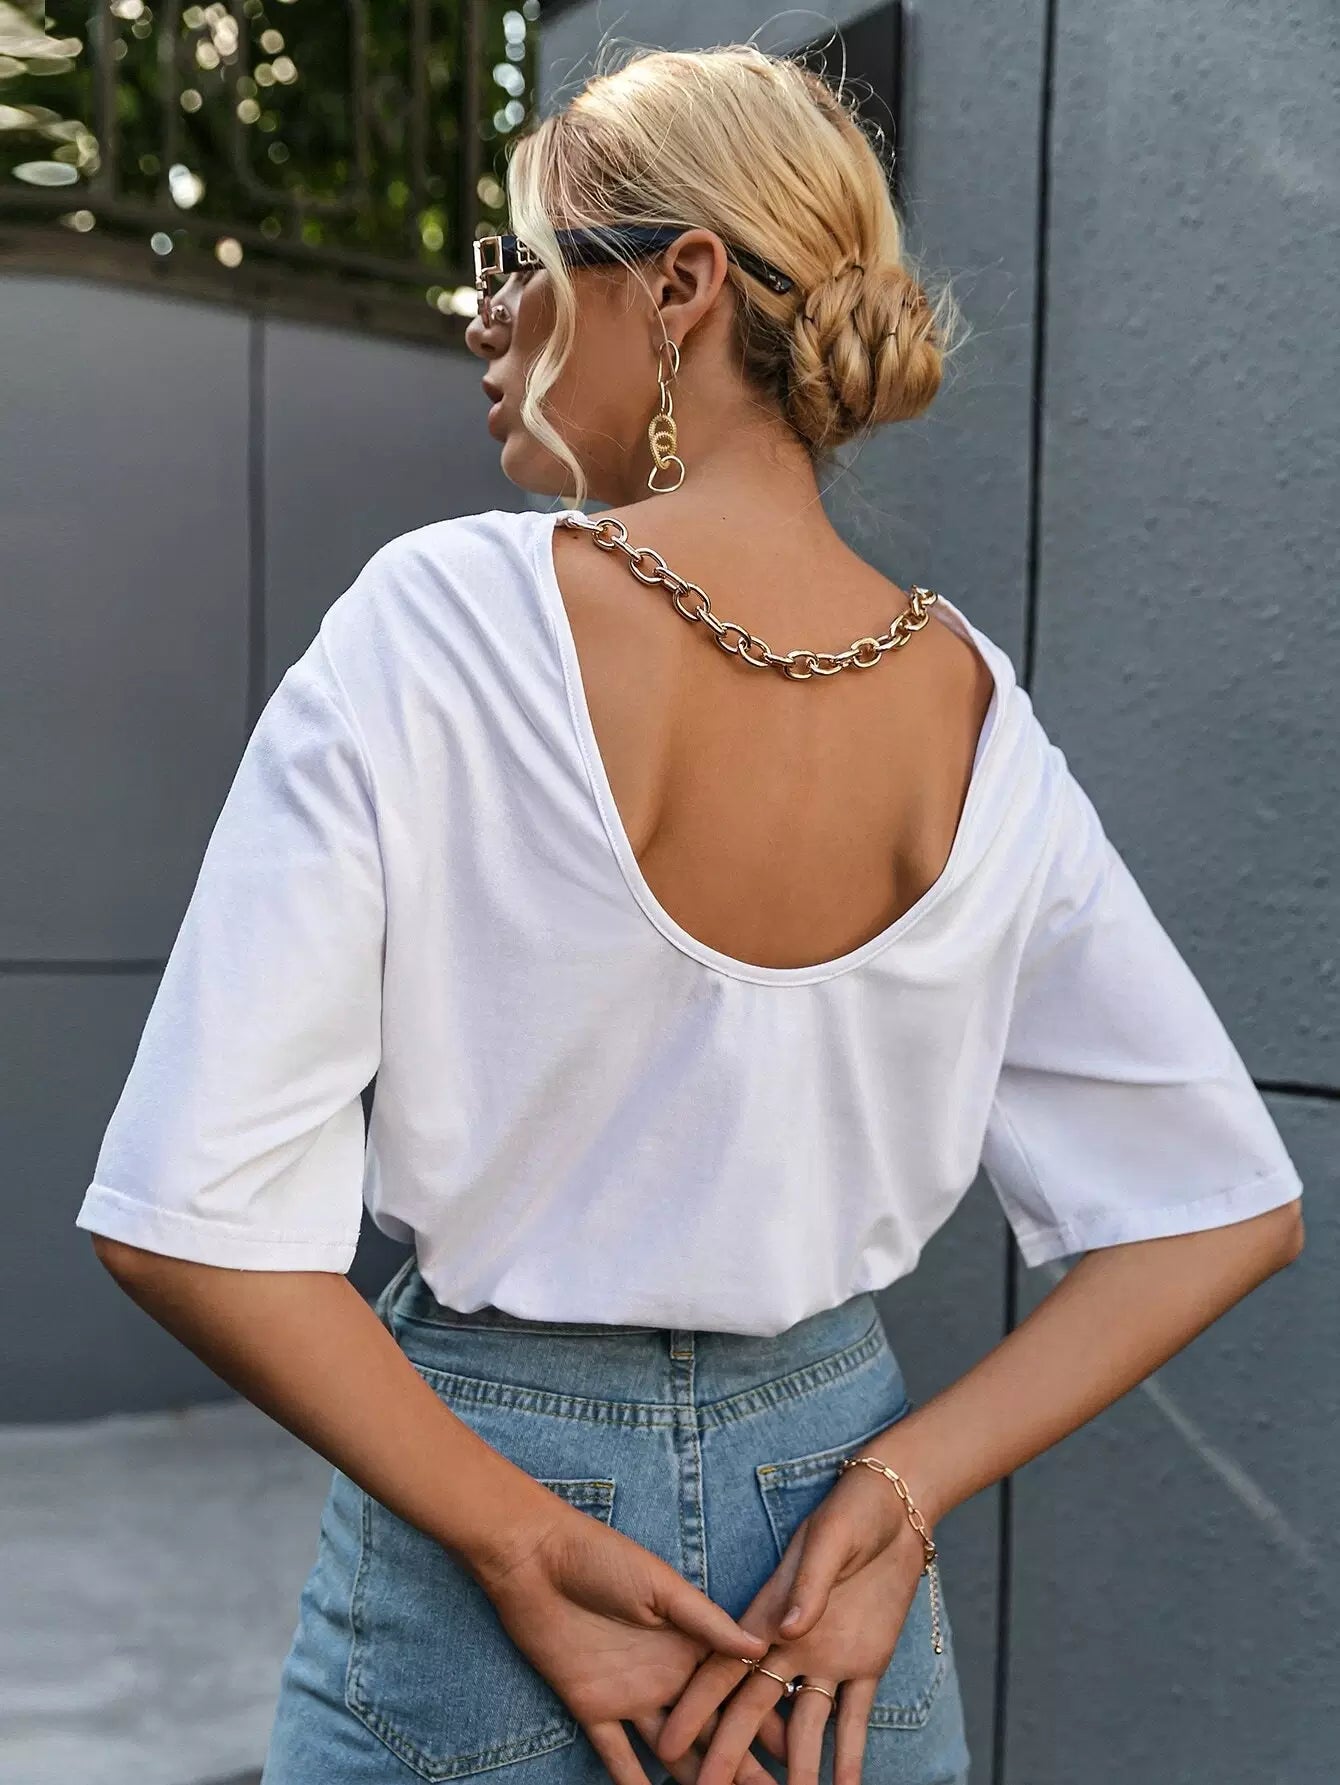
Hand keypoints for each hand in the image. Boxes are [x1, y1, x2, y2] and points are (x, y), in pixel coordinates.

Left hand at [469, 1493, 777, 1784]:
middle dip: (743, 1760)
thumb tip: (762, 1644)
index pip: (735, 1686)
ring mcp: (632, 1694)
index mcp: (689, 1640)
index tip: (797, 1748)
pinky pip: (617, 1756)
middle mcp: (668, 1673)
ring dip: (701, 1779)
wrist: (536, 1559)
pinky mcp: (593, 1707)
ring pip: (675, 1751)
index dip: (765, 1717)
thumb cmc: (602, 1557)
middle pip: (712, 1726)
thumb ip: (706, 1621)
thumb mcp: (660, 1586)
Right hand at [653, 1468, 928, 1784]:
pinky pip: (854, 1719)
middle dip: (730, 1751)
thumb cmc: (850, 1513)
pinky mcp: (865, 1661)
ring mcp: (827, 1657)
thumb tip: (786, 1630)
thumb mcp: (829, 1540)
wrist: (895, 1507)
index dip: (696, 1706)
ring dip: (793, 1767)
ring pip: (802, 1725)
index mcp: (769, 1613)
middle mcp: (790, 1644)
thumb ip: (809, 1585)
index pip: (724, 1667)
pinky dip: (848, 1755)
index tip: (670, 1743)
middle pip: (753, 1707)